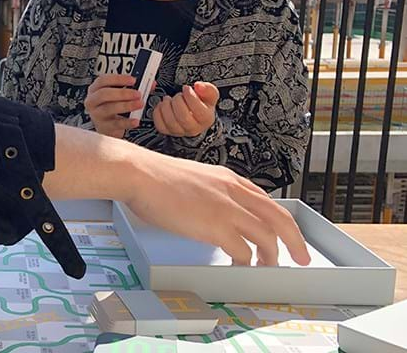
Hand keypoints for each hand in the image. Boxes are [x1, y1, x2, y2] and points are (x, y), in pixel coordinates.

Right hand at [45, 124, 309, 266]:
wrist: (139, 173)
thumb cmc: (154, 177)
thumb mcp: (192, 179)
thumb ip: (208, 193)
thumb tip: (207, 211)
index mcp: (228, 179)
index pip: (266, 201)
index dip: (281, 221)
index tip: (286, 234)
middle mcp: (234, 191)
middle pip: (279, 218)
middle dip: (295, 241)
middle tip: (301, 257)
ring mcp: (227, 208)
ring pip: (267, 237)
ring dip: (270, 256)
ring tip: (266, 268)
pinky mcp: (215, 226)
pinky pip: (242, 250)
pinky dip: (245, 261)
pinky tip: (239, 266)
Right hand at [84, 74, 143, 137]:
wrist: (107, 127)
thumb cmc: (113, 107)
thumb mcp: (119, 95)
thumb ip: (134, 88)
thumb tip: (150, 83)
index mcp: (95, 89)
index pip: (103, 80)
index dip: (118, 79)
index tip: (132, 80)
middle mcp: (93, 101)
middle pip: (104, 94)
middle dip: (122, 93)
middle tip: (137, 94)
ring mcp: (97, 114)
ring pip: (109, 108)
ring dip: (126, 105)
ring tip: (139, 104)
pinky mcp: (103, 127)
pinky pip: (115, 124)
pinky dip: (127, 122)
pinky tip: (136, 120)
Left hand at [153, 81, 218, 137]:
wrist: (194, 114)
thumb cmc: (202, 104)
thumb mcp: (209, 94)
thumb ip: (207, 88)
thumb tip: (199, 86)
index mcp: (206, 119)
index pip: (198, 111)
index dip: (190, 97)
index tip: (186, 88)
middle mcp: (193, 128)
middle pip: (183, 117)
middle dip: (178, 101)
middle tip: (178, 95)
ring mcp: (180, 131)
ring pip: (170, 121)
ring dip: (166, 106)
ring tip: (169, 99)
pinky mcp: (167, 130)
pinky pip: (160, 124)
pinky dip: (158, 112)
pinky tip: (163, 105)